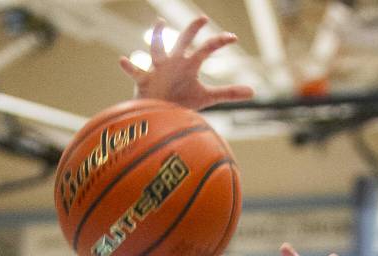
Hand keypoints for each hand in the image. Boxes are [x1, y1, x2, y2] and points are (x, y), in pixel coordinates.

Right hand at [119, 16, 253, 109]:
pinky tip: (123, 60)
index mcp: (188, 64)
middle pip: (184, 41)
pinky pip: (135, 71)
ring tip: (158, 24)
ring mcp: (158, 69)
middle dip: (192, 30)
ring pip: (157, 49)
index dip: (219, 41)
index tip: (233, 38)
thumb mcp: (207, 97)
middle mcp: (174, 62)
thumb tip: (254, 92)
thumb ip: (228, 92)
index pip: (207, 48)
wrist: (161, 114)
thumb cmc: (182, 101)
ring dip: (157, 38)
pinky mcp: (145, 81)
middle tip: (203, 18)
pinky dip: (129, 66)